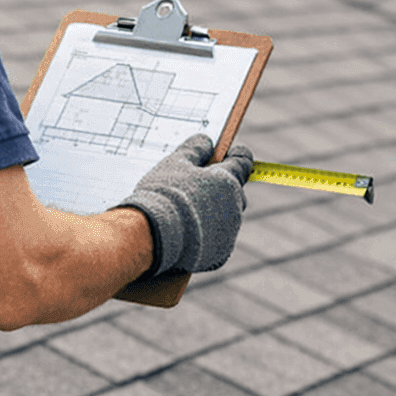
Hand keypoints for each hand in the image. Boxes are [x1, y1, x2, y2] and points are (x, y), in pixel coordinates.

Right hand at [116, 134, 253, 275]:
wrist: (152, 236)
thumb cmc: (164, 194)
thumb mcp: (176, 162)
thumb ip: (195, 149)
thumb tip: (206, 140)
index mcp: (228, 181)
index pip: (243, 161)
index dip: (236, 154)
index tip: (229, 152)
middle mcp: (235, 206)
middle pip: (235, 191)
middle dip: (221, 187)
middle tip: (197, 185)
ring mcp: (229, 233)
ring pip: (226, 217)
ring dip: (213, 212)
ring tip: (185, 212)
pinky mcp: (220, 255)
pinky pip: (217, 240)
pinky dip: (206, 235)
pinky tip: (186, 233)